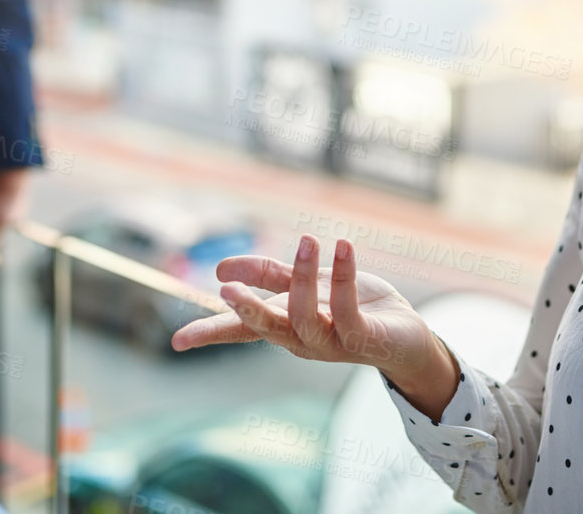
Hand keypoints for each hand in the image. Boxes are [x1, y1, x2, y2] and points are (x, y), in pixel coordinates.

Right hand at [171, 235, 460, 419]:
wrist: (405, 336)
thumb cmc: (353, 307)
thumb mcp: (307, 285)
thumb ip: (270, 275)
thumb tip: (220, 268)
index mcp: (285, 327)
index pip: (241, 331)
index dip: (210, 333)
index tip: (177, 342)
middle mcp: (303, 340)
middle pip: (267, 328)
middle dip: (247, 308)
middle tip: (225, 288)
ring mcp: (332, 343)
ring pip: (305, 317)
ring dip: (302, 277)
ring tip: (307, 239)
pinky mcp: (363, 338)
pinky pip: (347, 310)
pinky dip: (344, 277)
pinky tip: (342, 246)